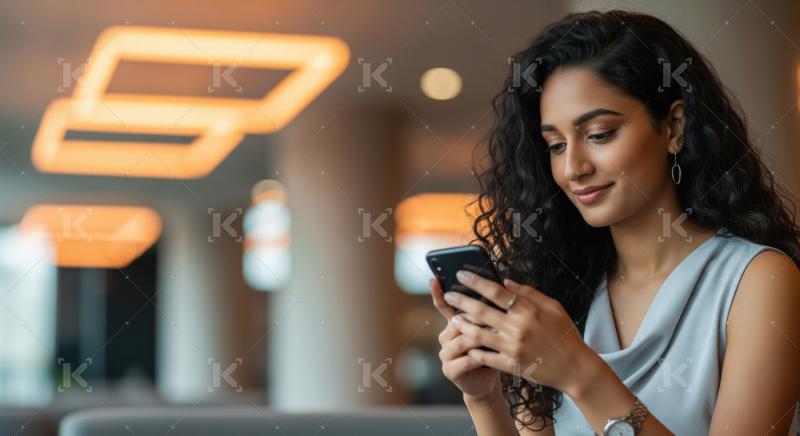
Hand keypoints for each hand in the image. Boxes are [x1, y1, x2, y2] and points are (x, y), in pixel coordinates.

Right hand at [430, 277, 500, 400]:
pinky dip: (480, 357)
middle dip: (476, 317)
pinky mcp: (449, 370)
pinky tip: (491, 355)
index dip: (437, 293)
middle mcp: (445, 337)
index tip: (434, 279)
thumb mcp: (489, 331)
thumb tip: (498, 289)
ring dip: (480, 337)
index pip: (443, 306)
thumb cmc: (490, 352)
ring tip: (497, 334)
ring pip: (461, 340)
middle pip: (457, 322)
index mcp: (452, 324)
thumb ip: (487, 314)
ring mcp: (445, 354)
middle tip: (493, 313)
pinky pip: (466, 360)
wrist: (486, 382)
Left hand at [443, 270, 593, 392]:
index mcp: (528, 311)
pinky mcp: (511, 365)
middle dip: (461, 301)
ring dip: (463, 325)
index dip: (476, 282)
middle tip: (449, 294)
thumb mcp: (553, 307)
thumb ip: (529, 293)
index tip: (461, 274)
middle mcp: (518, 328)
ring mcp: (513, 348)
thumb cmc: (565, 334)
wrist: (575, 368)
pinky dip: (474, 350)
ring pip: (479, 334)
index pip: (496, 291)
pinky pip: (486, 357)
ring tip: (453, 318)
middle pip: (482, 311)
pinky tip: (466, 343)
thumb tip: (505, 280)